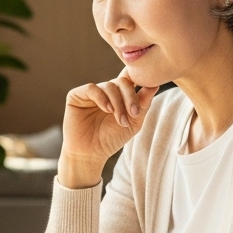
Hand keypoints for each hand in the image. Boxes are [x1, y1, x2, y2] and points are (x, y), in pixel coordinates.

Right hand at [59, 68, 158, 188]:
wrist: (90, 154)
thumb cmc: (111, 139)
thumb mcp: (133, 122)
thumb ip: (143, 104)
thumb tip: (154, 85)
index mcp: (120, 95)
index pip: (130, 78)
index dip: (139, 78)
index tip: (151, 84)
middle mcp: (106, 91)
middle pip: (122, 81)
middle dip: (130, 96)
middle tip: (134, 113)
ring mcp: (92, 92)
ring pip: (109, 86)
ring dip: (118, 103)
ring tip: (120, 120)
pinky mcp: (77, 95)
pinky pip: (92, 88)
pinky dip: (102, 98)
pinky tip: (107, 110)